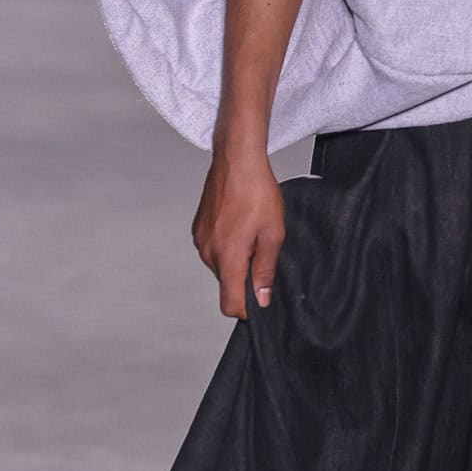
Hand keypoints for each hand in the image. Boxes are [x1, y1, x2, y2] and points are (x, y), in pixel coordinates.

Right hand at [192, 146, 285, 319]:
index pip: (229, 304)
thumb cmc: (256, 192)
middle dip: (245, 277)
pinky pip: (214, 249)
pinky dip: (228, 245)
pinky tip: (240, 225)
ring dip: (237, 259)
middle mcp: (208, 252)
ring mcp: (200, 240)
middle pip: (226, 284)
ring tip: (252, 232)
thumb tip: (261, 297)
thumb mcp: (272, 234)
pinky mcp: (198, 229)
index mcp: (228, 257)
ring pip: (220, 266)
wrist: (237, 161)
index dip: (246, 309)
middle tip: (263, 251)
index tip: (259, 301)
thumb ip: (265, 270)